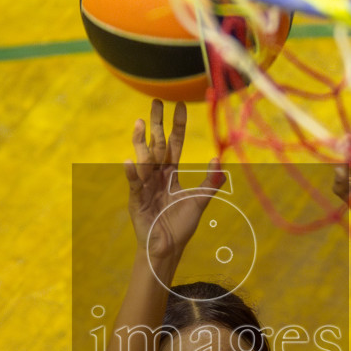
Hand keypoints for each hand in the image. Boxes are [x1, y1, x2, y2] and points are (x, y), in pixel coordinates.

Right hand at [127, 100, 225, 260]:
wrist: (167, 248)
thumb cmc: (181, 226)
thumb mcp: (199, 202)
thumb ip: (210, 183)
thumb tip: (220, 161)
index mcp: (171, 173)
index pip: (174, 144)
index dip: (177, 125)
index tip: (179, 105)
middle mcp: (157, 175)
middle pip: (156, 144)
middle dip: (156, 124)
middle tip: (156, 102)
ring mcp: (144, 185)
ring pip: (144, 159)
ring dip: (141, 142)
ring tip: (140, 123)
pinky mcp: (136, 199)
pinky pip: (134, 183)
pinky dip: (132, 173)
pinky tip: (130, 161)